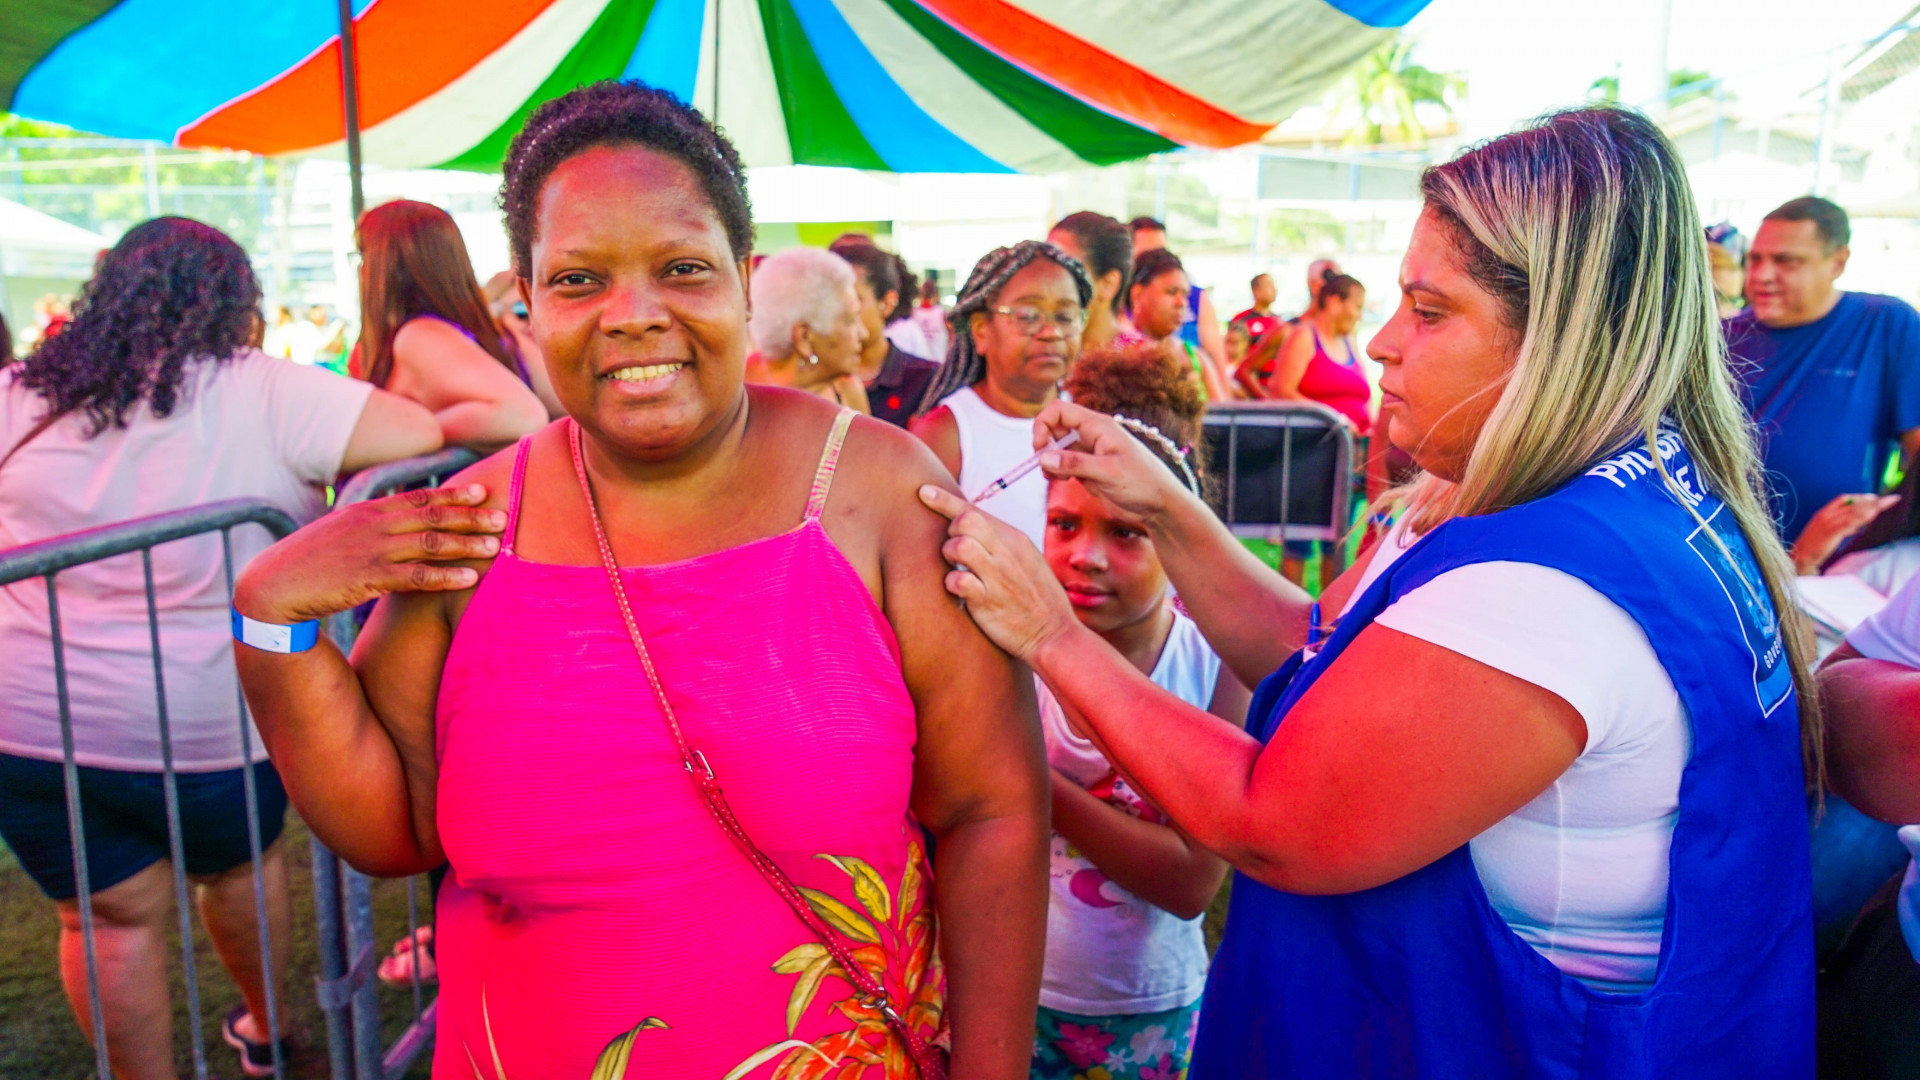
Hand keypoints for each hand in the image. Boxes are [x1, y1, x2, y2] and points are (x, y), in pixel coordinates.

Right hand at [234, 485, 505, 625]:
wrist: (274, 586)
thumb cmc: (309, 563)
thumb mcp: (340, 533)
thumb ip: (370, 527)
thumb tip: (398, 527)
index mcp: (367, 511)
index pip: (419, 497)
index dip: (453, 494)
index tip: (483, 491)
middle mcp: (374, 525)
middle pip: (433, 516)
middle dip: (472, 516)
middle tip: (504, 516)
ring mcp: (372, 550)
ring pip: (431, 544)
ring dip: (468, 545)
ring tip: (498, 547)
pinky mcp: (369, 578)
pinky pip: (417, 576)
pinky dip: (447, 576)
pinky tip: (471, 579)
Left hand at [918, 484, 1078, 661]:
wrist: (1055, 634)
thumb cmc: (1037, 598)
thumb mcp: (1027, 560)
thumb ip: (1002, 543)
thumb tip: (972, 527)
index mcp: (1016, 539)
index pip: (975, 510)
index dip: (944, 499)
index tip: (923, 491)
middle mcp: (1007, 552)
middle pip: (965, 520)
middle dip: (950, 531)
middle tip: (954, 550)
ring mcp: (998, 576)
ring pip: (960, 546)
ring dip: (949, 556)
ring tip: (957, 569)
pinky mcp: (988, 601)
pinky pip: (957, 581)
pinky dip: (950, 584)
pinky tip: (959, 592)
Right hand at [1030, 400, 1191, 526]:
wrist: (1159, 506)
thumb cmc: (1143, 482)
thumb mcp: (1108, 472)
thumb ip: (1075, 463)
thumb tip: (1043, 456)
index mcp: (1098, 426)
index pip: (1059, 410)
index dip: (1043, 424)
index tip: (1041, 448)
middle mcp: (1091, 435)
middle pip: (1054, 428)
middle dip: (1044, 445)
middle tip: (1047, 467)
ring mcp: (1088, 453)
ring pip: (1056, 448)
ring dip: (1048, 461)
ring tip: (1056, 477)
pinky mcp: (1087, 470)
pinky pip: (1063, 464)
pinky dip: (1056, 471)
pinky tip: (1063, 480)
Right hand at [1791, 493, 1899, 573]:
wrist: (1800, 557)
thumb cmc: (1814, 547)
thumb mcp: (1828, 533)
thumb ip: (1842, 527)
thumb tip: (1857, 526)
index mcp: (1823, 512)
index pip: (1844, 499)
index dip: (1860, 497)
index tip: (1875, 498)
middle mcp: (1826, 514)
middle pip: (1853, 503)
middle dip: (1873, 500)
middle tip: (1891, 499)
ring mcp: (1828, 522)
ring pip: (1853, 511)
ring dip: (1871, 507)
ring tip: (1886, 504)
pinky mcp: (1830, 532)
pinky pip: (1848, 522)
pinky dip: (1860, 518)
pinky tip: (1871, 515)